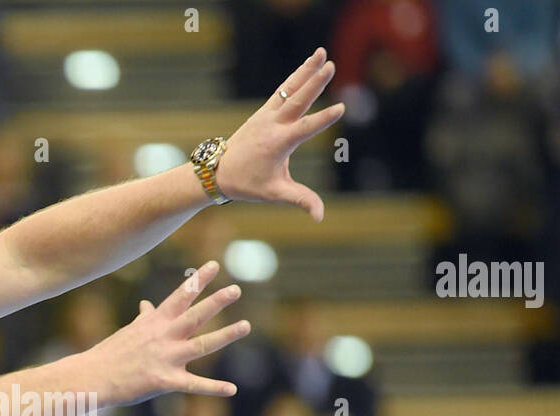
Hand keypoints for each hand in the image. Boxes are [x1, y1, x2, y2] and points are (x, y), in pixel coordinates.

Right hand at [83, 260, 249, 407]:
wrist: (92, 376)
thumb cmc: (110, 354)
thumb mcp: (129, 331)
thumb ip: (145, 318)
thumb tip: (146, 304)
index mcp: (156, 322)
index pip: (181, 296)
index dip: (199, 280)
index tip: (215, 264)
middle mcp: (164, 336)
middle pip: (195, 315)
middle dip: (216, 301)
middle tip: (236, 289)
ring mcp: (166, 358)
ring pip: (202, 345)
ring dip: (225, 335)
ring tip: (246, 326)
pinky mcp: (165, 381)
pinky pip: (194, 385)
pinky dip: (214, 388)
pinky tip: (232, 388)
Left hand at [213, 47, 345, 221]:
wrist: (219, 172)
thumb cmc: (248, 184)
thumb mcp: (275, 194)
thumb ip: (300, 201)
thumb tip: (319, 217)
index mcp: (278, 144)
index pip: (305, 129)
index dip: (323, 119)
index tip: (340, 108)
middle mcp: (272, 125)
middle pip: (298, 100)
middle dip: (315, 82)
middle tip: (331, 65)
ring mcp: (266, 116)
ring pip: (289, 89)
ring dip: (305, 71)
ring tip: (321, 53)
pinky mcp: (263, 113)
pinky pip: (281, 92)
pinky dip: (295, 78)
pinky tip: (307, 65)